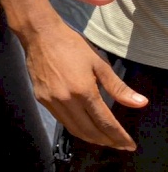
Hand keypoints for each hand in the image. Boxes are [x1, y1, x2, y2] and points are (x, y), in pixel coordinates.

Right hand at [20, 19, 146, 150]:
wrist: (40, 35)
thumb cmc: (71, 46)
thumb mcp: (99, 64)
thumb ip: (118, 87)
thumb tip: (140, 103)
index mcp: (83, 90)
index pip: (105, 122)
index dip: (119, 137)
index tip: (129, 145)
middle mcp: (66, 100)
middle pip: (89, 131)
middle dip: (107, 141)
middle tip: (119, 144)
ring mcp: (51, 101)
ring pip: (74, 129)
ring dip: (92, 138)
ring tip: (104, 139)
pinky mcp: (42, 99)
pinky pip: (62, 120)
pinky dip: (76, 128)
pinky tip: (84, 125)